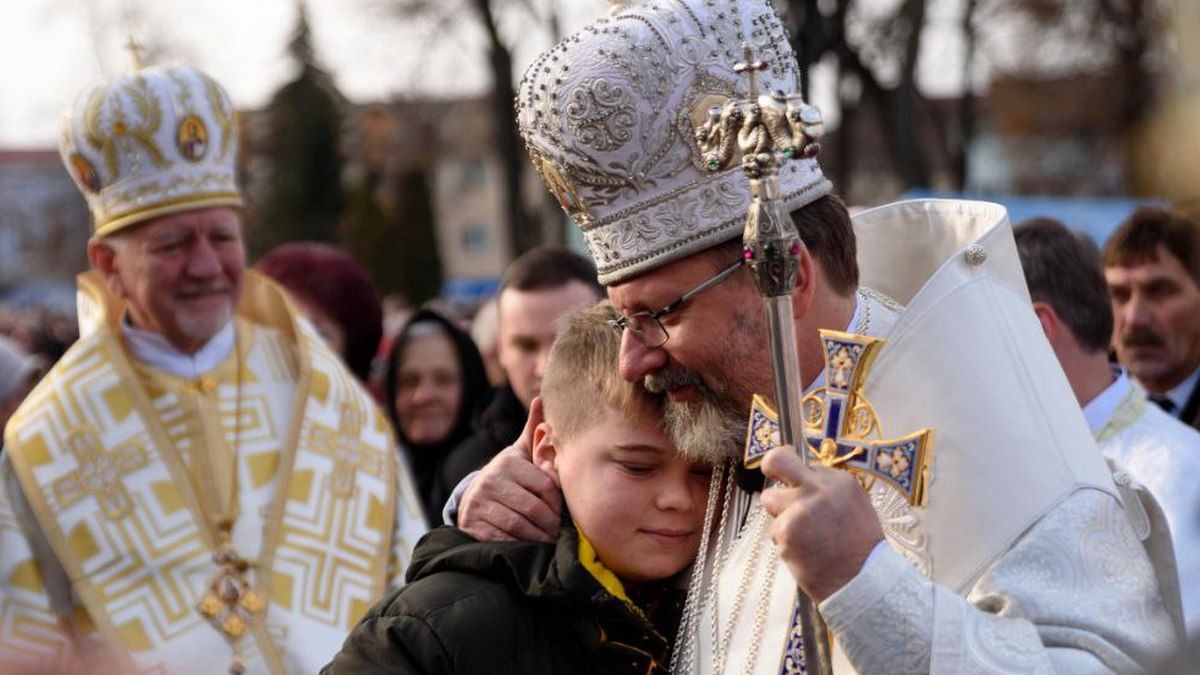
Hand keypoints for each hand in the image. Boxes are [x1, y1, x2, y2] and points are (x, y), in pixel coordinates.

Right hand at [457, 397, 562, 542]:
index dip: (558, 503)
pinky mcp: (472, 524)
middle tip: (560, 532)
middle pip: (533, 508)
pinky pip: (502, 538)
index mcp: (508, 463)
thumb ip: (534, 431)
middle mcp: (490, 480)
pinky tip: (529, 547)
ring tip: (549, 541)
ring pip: (518, 525)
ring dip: (538, 537)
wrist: (473, 499)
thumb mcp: (519, 454)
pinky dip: (519, 545)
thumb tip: (542, 397)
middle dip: (550, 523)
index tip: (564, 513)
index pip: (545, 486)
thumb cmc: (507, 476)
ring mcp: (479, 503)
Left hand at [759, 445, 883, 601]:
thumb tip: (801, 480)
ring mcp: (800, 510)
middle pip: (777, 460)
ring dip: (781, 516)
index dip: (798, 476)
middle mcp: (818, 490)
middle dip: (770, 465)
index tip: (795, 482)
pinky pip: (774, 530)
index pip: (805, 464)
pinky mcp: (786, 532)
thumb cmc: (860, 548)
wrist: (862, 584)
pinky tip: (805, 553)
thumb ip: (829, 490)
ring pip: (770, 500)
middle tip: (770, 474)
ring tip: (804, 536)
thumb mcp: (855, 507)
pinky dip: (785, 542)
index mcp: (840, 482)